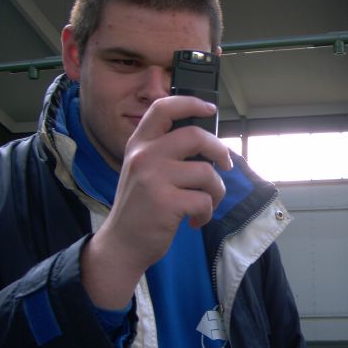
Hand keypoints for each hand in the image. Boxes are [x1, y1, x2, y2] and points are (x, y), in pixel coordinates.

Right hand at [81, 96, 231, 307]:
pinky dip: (206, 213)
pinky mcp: (165, 202)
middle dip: (220, 151)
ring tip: (206, 204)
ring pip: (206, 172)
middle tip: (226, 166)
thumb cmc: (141, 207)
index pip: (163, 108)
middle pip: (196, 136)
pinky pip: (204, 200)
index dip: (190, 102)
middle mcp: (144, 156)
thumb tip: (208, 143)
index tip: (210, 109)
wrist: (121, 244)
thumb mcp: (144, 171)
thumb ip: (165, 152)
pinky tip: (194, 221)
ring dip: (216, 192)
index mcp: (139, 144)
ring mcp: (154, 178)